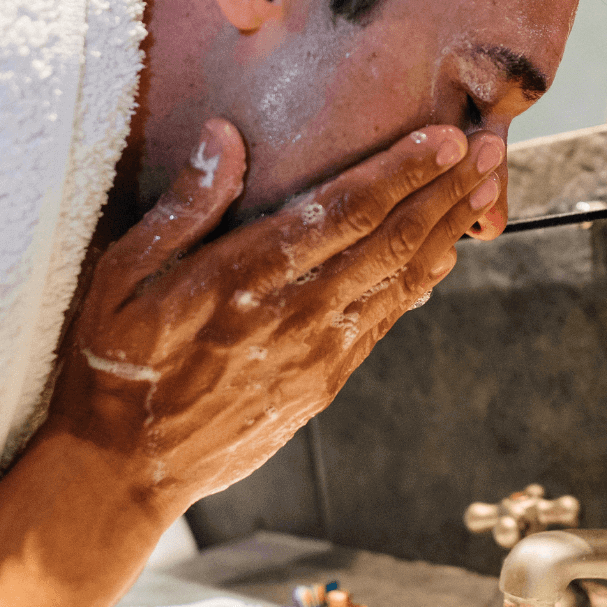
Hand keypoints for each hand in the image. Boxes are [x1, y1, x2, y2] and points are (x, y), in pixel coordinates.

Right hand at [45, 118, 503, 507]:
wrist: (126, 469)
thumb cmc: (116, 364)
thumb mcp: (119, 276)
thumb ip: (181, 206)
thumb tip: (227, 136)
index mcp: (241, 278)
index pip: (341, 212)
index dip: (401, 171)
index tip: (444, 137)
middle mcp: (290, 315)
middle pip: (389, 242)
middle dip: (446, 193)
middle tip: (491, 151)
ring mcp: (314, 354)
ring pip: (400, 282)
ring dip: (447, 232)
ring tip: (485, 191)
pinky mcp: (322, 383)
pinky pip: (386, 322)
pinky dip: (422, 281)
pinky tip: (442, 252)